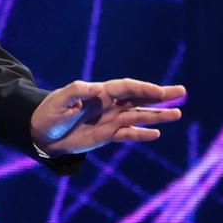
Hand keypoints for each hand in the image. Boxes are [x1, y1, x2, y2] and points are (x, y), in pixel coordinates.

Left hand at [30, 78, 186, 156]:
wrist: (41, 133)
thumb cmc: (49, 113)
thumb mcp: (60, 100)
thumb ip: (78, 92)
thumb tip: (98, 90)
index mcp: (99, 92)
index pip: (127, 88)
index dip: (144, 88)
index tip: (160, 92)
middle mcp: (109, 104)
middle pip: (139, 98)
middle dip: (159, 95)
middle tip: (181, 91)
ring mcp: (110, 120)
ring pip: (138, 116)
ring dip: (157, 116)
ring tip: (177, 114)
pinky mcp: (107, 135)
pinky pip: (128, 134)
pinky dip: (141, 134)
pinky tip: (156, 133)